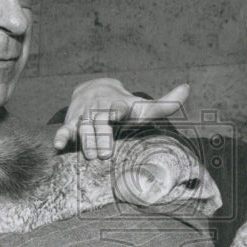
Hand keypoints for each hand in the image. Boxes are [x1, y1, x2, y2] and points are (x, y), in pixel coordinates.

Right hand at [53, 78, 189, 159]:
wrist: (94, 91)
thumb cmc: (124, 107)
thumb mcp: (143, 107)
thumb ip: (165, 103)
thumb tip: (187, 89)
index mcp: (118, 104)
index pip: (117, 106)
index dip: (118, 109)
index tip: (118, 112)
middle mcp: (99, 108)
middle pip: (99, 122)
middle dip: (101, 137)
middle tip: (105, 154)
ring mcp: (84, 115)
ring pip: (83, 129)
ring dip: (86, 142)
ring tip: (91, 157)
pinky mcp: (72, 122)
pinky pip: (65, 129)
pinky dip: (61, 136)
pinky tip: (59, 145)